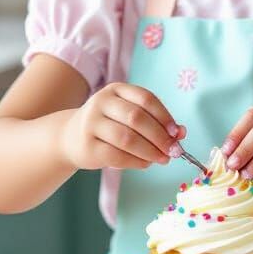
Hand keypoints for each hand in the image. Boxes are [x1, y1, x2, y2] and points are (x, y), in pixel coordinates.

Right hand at [60, 82, 185, 170]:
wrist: (71, 137)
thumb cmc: (109, 125)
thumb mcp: (129, 116)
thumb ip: (155, 122)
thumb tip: (181, 133)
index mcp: (116, 89)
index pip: (146, 98)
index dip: (165, 116)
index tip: (178, 132)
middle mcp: (101, 102)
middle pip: (137, 118)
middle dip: (160, 136)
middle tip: (174, 150)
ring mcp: (91, 123)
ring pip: (127, 138)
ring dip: (150, 151)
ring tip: (163, 159)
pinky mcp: (87, 146)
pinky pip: (116, 156)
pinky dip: (136, 162)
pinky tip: (146, 164)